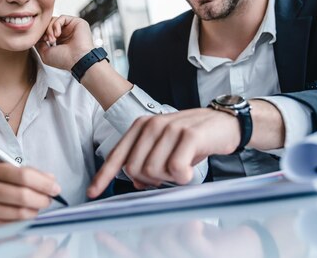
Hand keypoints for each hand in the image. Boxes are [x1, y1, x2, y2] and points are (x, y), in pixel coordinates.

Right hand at [0, 162, 60, 231]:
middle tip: (49, 200)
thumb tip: (50, 179)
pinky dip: (22, 225)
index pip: (21, 175)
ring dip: (34, 213)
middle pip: (22, 196)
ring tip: (37, 209)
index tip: (55, 187)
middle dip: (42, 199)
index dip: (43, 182)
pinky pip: (8, 228)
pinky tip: (25, 219)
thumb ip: (21, 172)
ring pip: (18, 215)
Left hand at [36, 15, 93, 70]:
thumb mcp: (45, 54)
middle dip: (45, 31)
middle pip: (49, 24)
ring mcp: (71, 27)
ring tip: (52, 39)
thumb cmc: (64, 60)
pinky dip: (56, 24)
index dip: (41, 34)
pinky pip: (62, 17)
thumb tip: (36, 36)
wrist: (78, 60)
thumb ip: (39, 43)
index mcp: (60, 41)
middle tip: (46, 39)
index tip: (40, 41)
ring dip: (49, 28)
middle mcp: (65, 33)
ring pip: (54, 20)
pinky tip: (58, 34)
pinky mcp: (77, 22)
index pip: (46, 30)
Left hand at [87, 108, 240, 197]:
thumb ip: (146, 162)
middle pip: (135, 169)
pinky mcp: (188, 136)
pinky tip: (189, 170)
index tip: (92, 193)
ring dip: (169, 178)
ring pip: (153, 171)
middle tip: (169, 172)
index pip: (117, 155)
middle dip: (150, 180)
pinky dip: (182, 177)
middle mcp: (151, 125)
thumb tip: (137, 182)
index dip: (104, 176)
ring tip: (182, 166)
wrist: (224, 123)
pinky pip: (175, 169)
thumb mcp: (164, 148)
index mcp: (141, 127)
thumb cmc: (191, 139)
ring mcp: (169, 129)